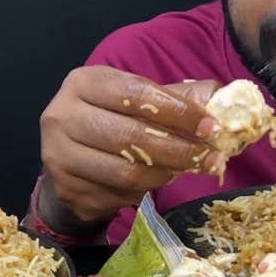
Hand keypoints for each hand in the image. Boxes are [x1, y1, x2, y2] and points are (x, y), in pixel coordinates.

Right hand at [39, 65, 220, 227]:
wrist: (67, 159)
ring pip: (125, 170)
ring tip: (185, 170)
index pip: (135, 94)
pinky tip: (156, 181)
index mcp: (83, 83)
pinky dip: (144, 191)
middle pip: (130, 135)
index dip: (177, 110)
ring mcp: (59, 155)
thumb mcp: (135, 100)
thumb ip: (173, 96)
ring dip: (165, 173)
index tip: (209, 125)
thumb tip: (216, 97)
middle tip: (208, 156)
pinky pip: (116, 194)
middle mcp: (62, 115)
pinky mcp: (66, 188)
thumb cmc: (108, 121)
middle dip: (177, 148)